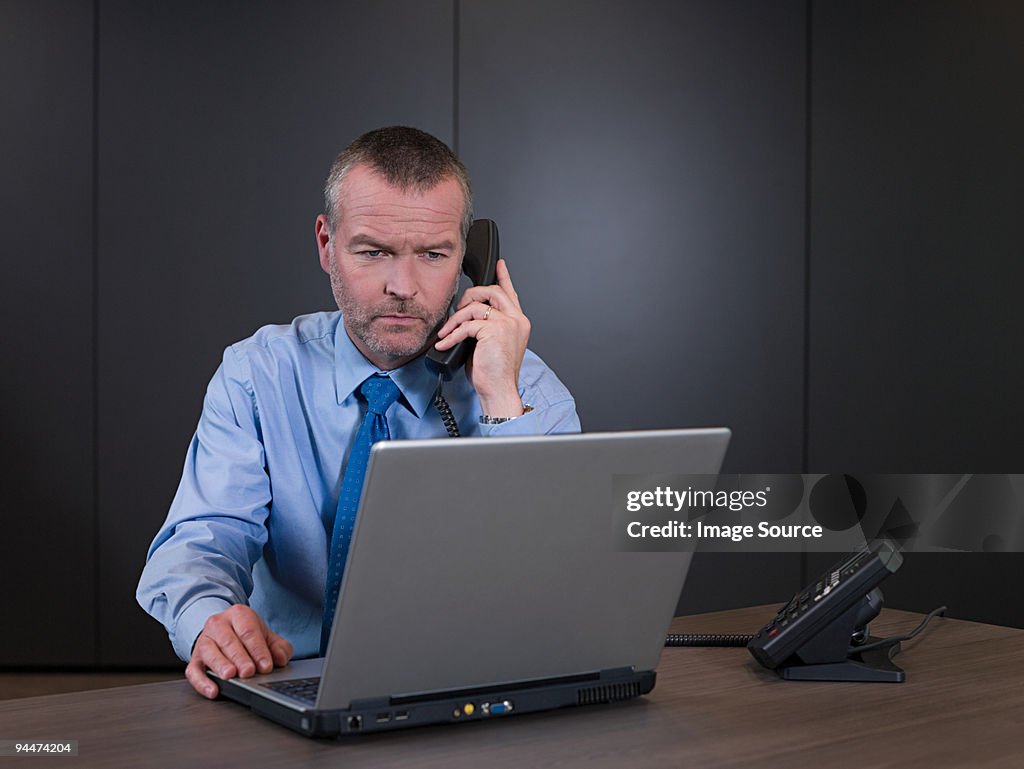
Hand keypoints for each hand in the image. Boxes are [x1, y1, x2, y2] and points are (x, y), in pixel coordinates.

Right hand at [185, 604, 292, 698]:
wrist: (224, 631)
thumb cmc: (247, 636)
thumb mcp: (267, 636)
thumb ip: (279, 647)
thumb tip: (281, 659)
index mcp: (239, 614)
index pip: (248, 631)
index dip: (258, 649)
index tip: (266, 666)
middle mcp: (218, 624)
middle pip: (229, 641)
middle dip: (240, 658)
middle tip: (249, 672)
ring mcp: (204, 641)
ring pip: (209, 653)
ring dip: (220, 665)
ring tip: (230, 676)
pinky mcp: (194, 660)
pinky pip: (194, 671)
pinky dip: (202, 682)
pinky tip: (213, 691)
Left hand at [434, 259, 530, 416]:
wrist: (499, 391)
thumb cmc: (494, 374)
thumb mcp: (490, 345)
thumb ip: (484, 326)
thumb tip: (465, 317)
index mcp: (518, 323)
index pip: (511, 293)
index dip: (504, 277)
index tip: (500, 265)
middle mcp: (516, 320)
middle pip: (492, 291)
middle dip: (469, 296)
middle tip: (458, 310)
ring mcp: (508, 323)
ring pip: (475, 306)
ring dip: (455, 319)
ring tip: (447, 333)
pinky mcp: (495, 330)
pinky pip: (467, 324)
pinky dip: (452, 334)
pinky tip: (445, 343)